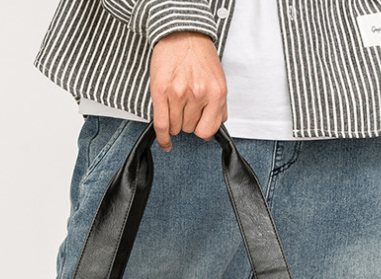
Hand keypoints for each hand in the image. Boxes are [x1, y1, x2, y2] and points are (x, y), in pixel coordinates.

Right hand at [149, 31, 227, 151]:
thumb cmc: (199, 55)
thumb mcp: (218, 79)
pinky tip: (165, 142)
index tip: (198, 125)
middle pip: (189, 128)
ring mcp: (179, 94)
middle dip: (187, 121)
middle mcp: (198, 94)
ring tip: (176, 105)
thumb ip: (220, 105)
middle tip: (186, 105)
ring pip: (175, 127)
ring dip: (175, 121)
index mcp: (216, 93)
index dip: (202, 129)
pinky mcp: (161, 91)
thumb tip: (218, 124)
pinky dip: (163, 137)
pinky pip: (161, 124)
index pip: (208, 130)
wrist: (182, 33)